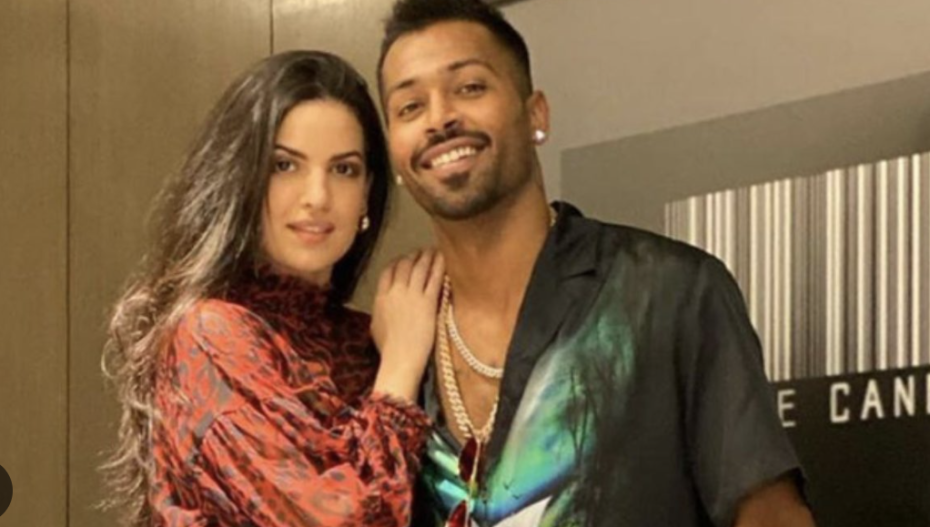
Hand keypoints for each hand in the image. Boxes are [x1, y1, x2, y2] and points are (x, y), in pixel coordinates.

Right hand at [371, 249, 444, 402]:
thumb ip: (379, 311)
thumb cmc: (388, 349)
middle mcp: (395, 292)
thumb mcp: (376, 326)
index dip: (398, 262)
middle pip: (404, 265)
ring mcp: (412, 295)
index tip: (405, 259)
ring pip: (419, 268)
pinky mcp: (428, 302)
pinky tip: (443, 259)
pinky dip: (438, 266)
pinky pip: (434, 278)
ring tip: (433, 251)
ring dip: (427, 257)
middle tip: (422, 253)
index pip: (388, 271)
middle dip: (414, 257)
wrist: (400, 358)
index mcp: (381, 297)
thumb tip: (381, 307)